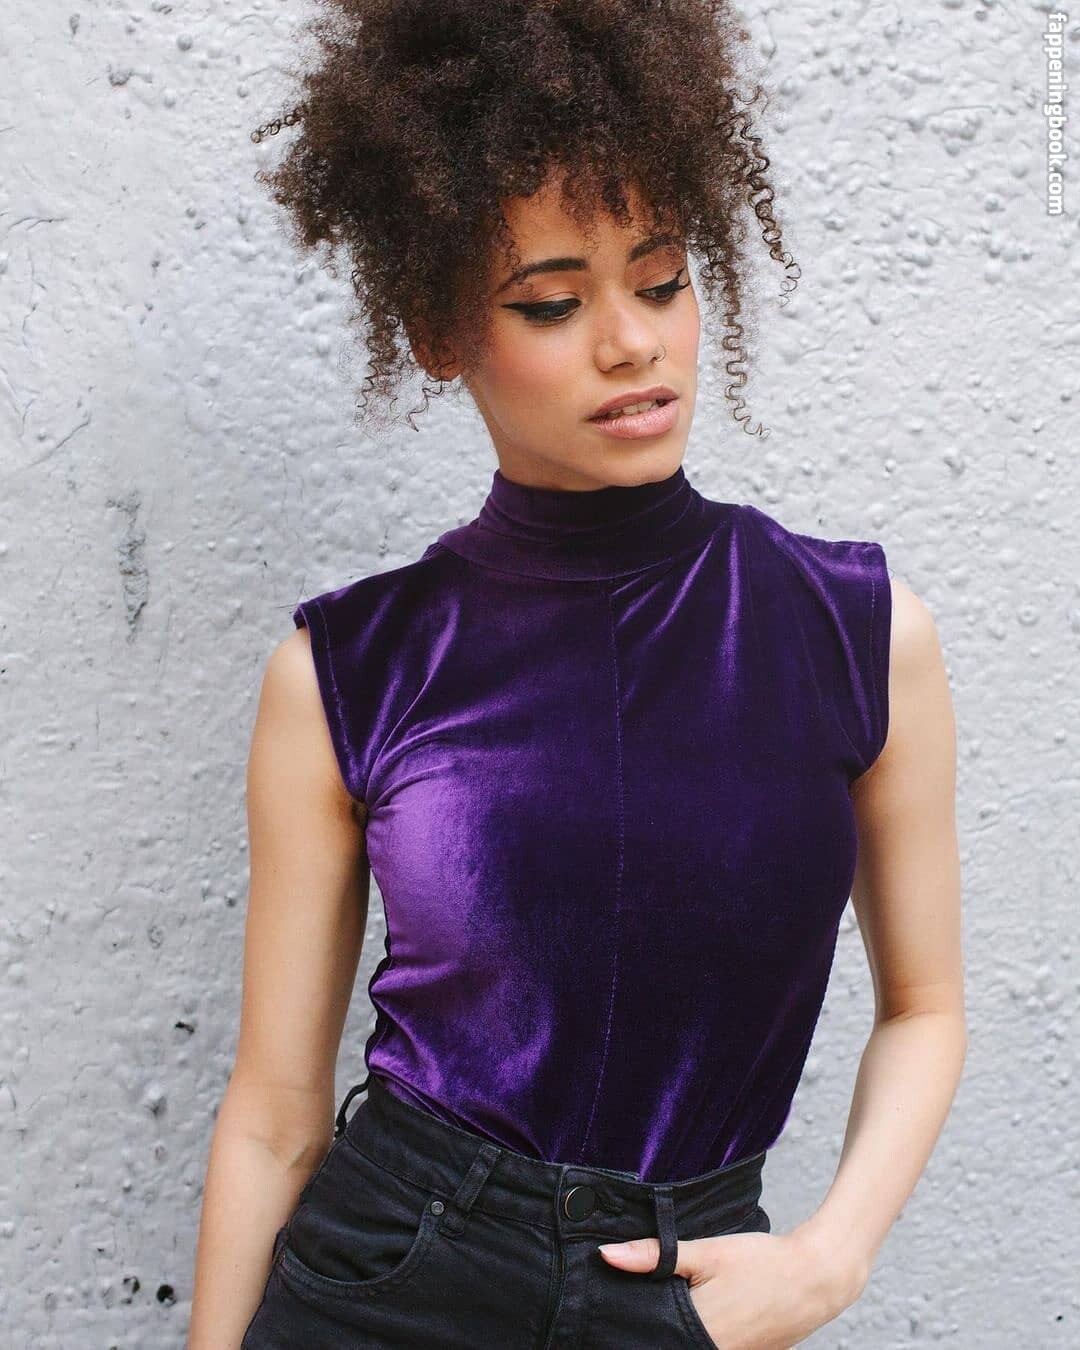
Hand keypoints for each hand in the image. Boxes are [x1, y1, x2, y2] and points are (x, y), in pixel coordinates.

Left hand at [597, 1226, 862, 1349]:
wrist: (816, 1278)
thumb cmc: (762, 1261)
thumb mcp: (707, 1251)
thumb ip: (656, 1255)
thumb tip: (607, 1255)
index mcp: (697, 1331)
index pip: (647, 1335)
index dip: (631, 1322)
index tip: (615, 1310)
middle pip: (666, 1342)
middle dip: (653, 1326)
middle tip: (650, 1301)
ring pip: (688, 1345)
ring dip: (676, 1331)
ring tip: (675, 1305)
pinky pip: (710, 1349)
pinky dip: (699, 1335)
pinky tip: (699, 1316)